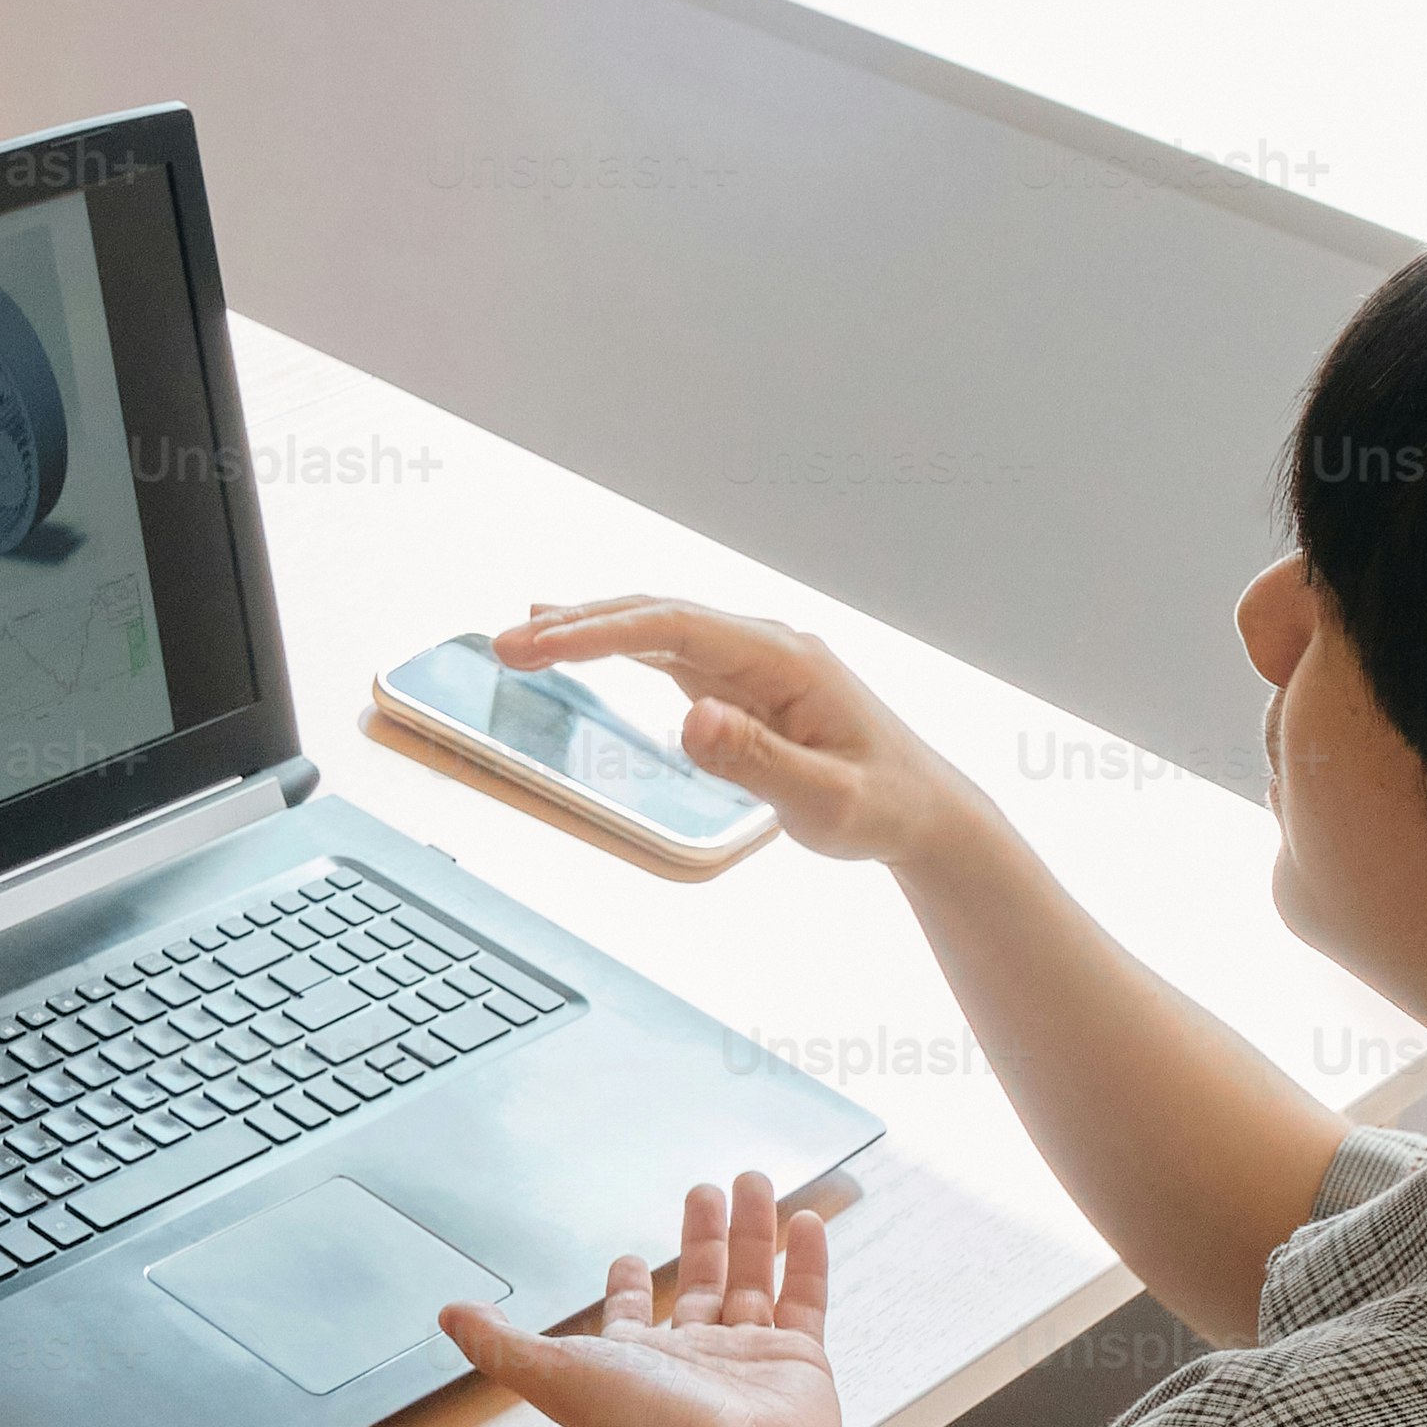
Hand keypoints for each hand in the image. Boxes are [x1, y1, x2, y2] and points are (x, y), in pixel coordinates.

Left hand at [442, 1174, 850, 1426]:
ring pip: (752, 1279)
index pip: (631, 1315)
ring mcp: (749, 1358)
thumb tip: (449, 1314)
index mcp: (636, 1362)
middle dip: (700, 1238)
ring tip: (751, 1181)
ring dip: (751, 1231)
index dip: (627, 1287)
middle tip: (704, 1191)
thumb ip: (499, 1343)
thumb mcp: (552, 1375)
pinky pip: (804, 1299)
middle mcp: (694, 1359)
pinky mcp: (799, 1359)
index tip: (628, 1257)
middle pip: (700, 1282)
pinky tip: (805, 1220)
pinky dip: (806, 1260)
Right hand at [493, 596, 980, 871]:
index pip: (676, 627)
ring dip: (588, 629)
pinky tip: (575, 639)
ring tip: (518, 638)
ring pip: (656, 627)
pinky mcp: (740, 683)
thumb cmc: (883, 806)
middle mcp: (765, 647)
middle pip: (656, 615)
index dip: (600, 632)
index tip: (538, 645)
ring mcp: (752, 661)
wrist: (923, 811)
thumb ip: (758, 761)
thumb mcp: (826, 801)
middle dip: (577, 626)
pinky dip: (614, 644)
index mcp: (785, 659)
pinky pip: (666, 650)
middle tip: (504, 646)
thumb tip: (693, 720)